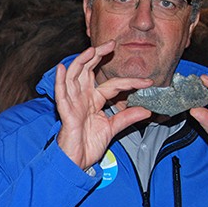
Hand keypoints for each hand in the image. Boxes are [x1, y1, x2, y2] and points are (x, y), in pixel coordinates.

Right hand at [55, 40, 152, 168]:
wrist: (76, 162)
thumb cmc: (88, 145)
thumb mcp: (112, 128)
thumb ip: (126, 118)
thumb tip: (147, 110)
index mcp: (93, 101)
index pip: (112, 85)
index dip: (129, 82)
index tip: (147, 83)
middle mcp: (81, 98)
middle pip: (87, 70)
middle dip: (97, 55)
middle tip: (111, 44)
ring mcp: (72, 103)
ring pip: (74, 76)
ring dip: (81, 62)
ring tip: (91, 50)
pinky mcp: (65, 113)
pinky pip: (60, 94)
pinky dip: (60, 81)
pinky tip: (62, 68)